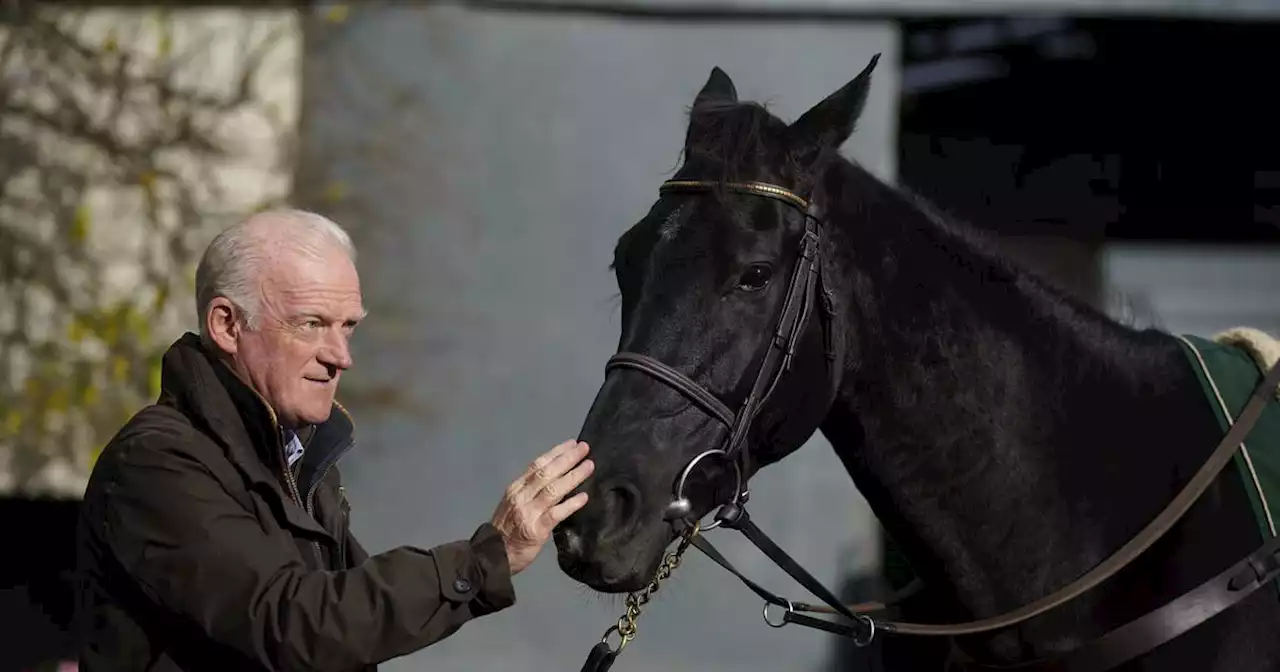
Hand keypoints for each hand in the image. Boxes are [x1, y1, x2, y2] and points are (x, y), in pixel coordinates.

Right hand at [490, 439, 592, 574]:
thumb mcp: (515, 503)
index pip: (537, 465)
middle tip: (585, 448)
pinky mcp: (536, 529)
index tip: (572, 444)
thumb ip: (532, 491)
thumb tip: (558, 476)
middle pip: (546, 473)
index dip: (556, 453)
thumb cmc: (507, 530)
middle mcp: (521, 496)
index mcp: (516, 488)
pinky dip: (571, 504)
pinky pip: (556, 513)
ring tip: (589, 466)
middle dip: (567, 459)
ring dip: (573, 476)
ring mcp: (528, 512)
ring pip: (553, 489)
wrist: (492, 556)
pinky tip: (584, 497)